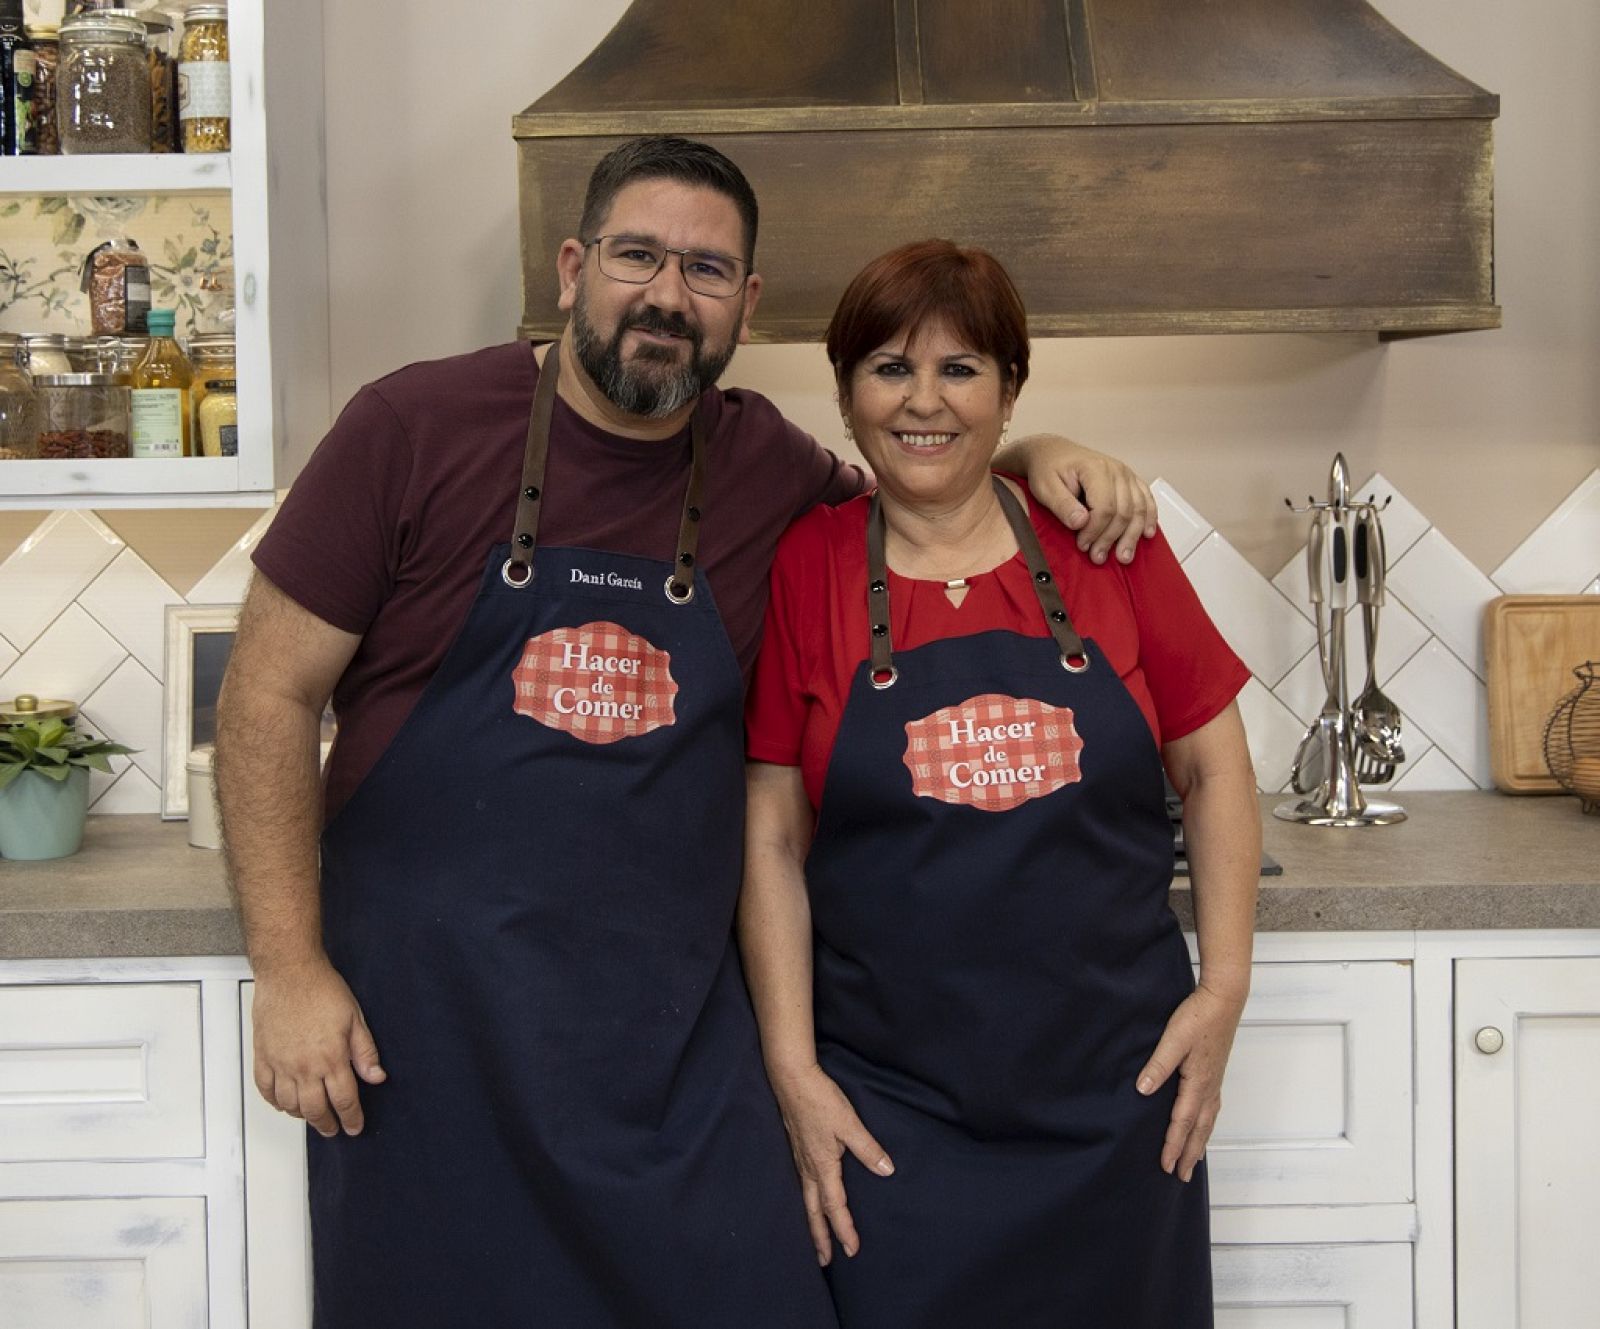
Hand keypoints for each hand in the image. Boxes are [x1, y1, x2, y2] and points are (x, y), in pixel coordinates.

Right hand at [252, 956, 385, 1137]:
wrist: (290, 972)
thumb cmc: (322, 990)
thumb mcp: (355, 1018)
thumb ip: (365, 1052)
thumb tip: (377, 1077)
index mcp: (331, 1058)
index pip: (344, 1100)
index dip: (351, 1118)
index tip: (354, 1127)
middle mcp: (304, 1066)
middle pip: (315, 1110)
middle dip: (327, 1124)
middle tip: (333, 1129)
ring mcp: (280, 1063)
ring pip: (289, 1105)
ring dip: (302, 1116)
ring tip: (312, 1116)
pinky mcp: (262, 1056)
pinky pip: (265, 1090)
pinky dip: (276, 1102)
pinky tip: (285, 1103)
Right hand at [770, 1063, 894, 1264]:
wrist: (791, 1079)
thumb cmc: (820, 1100)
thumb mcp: (849, 1123)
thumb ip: (868, 1148)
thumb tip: (887, 1170)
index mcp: (823, 1166)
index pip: (835, 1206)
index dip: (844, 1229)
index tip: (852, 1250)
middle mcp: (808, 1168)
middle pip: (813, 1211)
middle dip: (819, 1238)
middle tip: (825, 1261)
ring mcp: (799, 1159)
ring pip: (805, 1200)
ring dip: (811, 1222)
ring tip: (814, 1239)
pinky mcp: (796, 1148)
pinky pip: (801, 1185)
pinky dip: (806, 1202)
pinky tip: (808, 1199)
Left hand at [1015, 435, 1158, 564]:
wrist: (1053, 452)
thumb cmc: (1048, 468)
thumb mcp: (1045, 487)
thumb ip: (1062, 505)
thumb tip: (1080, 522)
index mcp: (1095, 468)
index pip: (1105, 507)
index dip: (1095, 531)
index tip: (1082, 545)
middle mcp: (1116, 470)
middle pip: (1124, 511)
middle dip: (1111, 538)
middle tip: (1098, 557)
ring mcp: (1126, 475)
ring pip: (1139, 509)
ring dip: (1132, 536)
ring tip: (1123, 556)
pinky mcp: (1130, 480)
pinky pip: (1147, 500)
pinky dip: (1149, 518)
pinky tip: (1147, 534)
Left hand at [1135, 982, 1245, 1181]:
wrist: (1224, 999)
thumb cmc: (1198, 1016)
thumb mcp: (1174, 1039)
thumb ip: (1158, 1065)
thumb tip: (1143, 1090)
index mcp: (1198, 1083)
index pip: (1182, 1122)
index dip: (1173, 1146)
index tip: (1166, 1167)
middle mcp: (1210, 1087)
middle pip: (1199, 1129)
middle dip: (1190, 1154)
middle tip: (1182, 1177)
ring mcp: (1215, 1081)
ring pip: (1208, 1121)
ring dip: (1200, 1142)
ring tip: (1194, 1161)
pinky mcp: (1216, 1073)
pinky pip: (1212, 1109)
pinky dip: (1206, 1124)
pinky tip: (1202, 1125)